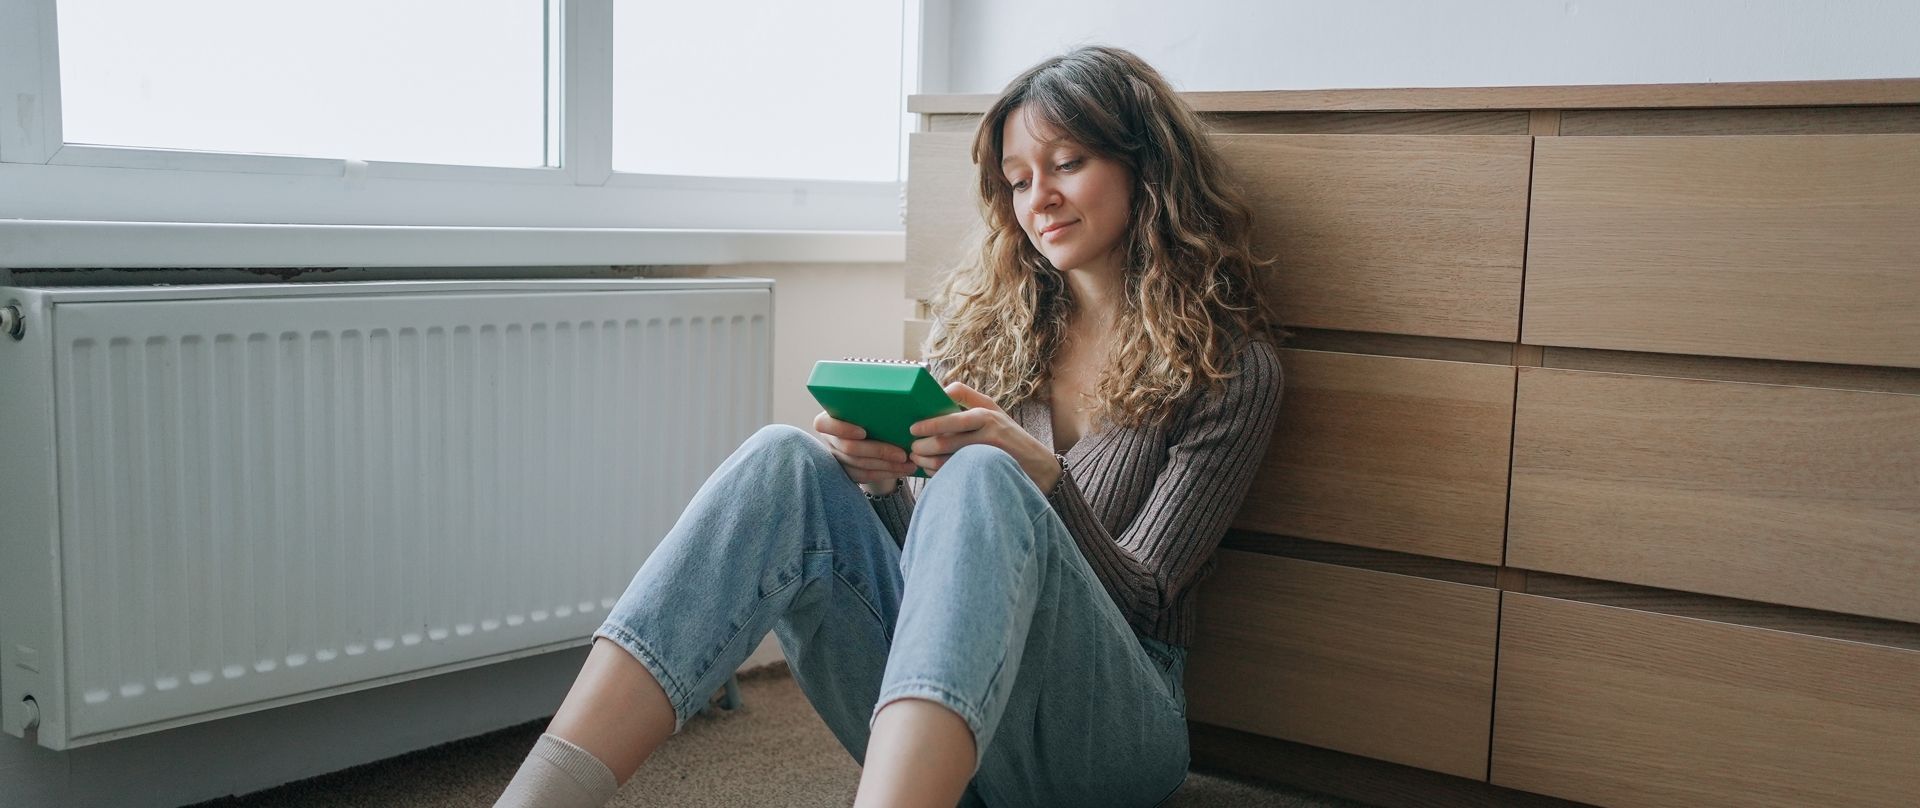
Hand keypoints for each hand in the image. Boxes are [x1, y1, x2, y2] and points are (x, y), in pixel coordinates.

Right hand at [813, 411, 919, 493]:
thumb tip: (896, 392)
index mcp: (829, 418)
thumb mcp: (867, 403)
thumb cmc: (870, 410)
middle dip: (879, 452)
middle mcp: (830, 439)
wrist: (871, 427)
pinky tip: (902, 470)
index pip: (823, 424)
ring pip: (860, 465)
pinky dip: (886, 474)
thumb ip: (872, 401)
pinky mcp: (847, 471)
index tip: (863, 432)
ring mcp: (837, 457)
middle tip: (902, 454)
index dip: (842, 429)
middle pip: (850, 448)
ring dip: (887, 466)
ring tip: (909, 464)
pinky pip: (866, 476)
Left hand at [908, 383, 1062, 492]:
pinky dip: (941, 474)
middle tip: (911, 450)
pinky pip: (958, 472)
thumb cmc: (1008, 436)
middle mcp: (989, 428)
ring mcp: (991, 450)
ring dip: (929, 462)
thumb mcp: (993, 411)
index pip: (953, 417)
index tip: (913, 428)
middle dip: (924, 446)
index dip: (931, 422)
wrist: (1040, 466)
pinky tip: (933, 472)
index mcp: (985, 411)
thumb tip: (940, 389)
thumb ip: (967, 397)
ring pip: (950, 458)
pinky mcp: (991, 469)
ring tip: (919, 461)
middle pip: (947, 439)